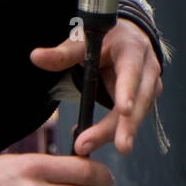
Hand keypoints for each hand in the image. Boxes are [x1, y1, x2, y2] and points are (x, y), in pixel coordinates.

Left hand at [30, 19, 162, 156]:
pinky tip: (89, 140)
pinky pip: (130, 120)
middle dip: (127, 126)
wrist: (129, 39)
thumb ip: (63, 53)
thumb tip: (36, 57)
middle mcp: (147, 70)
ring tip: (87, 145)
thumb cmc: (106, 38)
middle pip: (139, 101)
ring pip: (136, 115)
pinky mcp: (145, 101)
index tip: (123, 110)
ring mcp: (150, 88)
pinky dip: (111, 132)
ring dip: (114, 134)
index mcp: (132, 49)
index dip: (128, 91)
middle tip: (119, 147)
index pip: (132, 71)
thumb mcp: (85, 40)